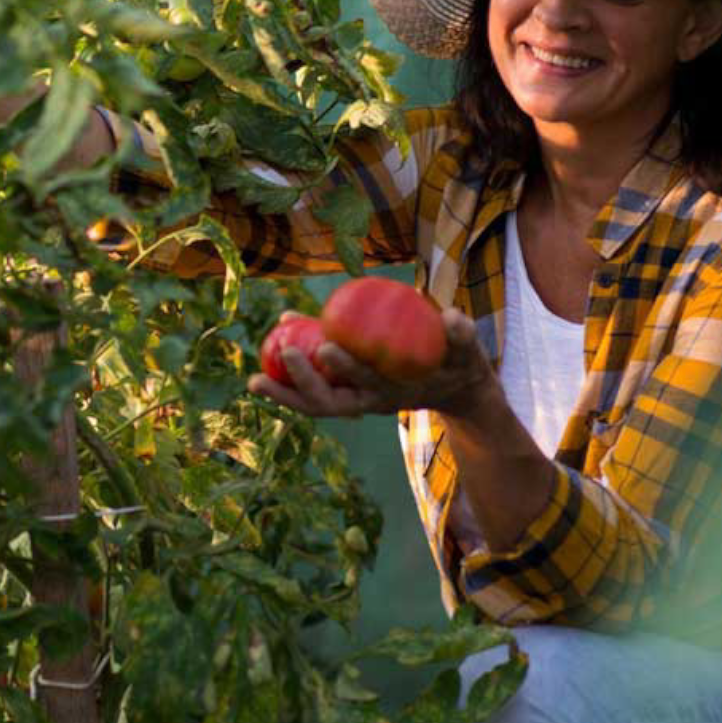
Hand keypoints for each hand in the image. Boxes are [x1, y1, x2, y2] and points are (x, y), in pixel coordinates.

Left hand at [247, 307, 494, 419]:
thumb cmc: (459, 366)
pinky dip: (293, 372)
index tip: (324, 345)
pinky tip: (279, 336)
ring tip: (253, 381)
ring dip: (284, 394)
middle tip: (281, 352)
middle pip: (329, 403)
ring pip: (315, 405)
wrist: (454, 389)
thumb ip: (462, 338)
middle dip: (301, 384)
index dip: (344, 368)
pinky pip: (315, 388)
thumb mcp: (468, 354)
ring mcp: (356, 402)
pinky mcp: (347, 394)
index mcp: (395, 394)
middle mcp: (370, 403)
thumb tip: (453, 318)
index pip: (365, 384)